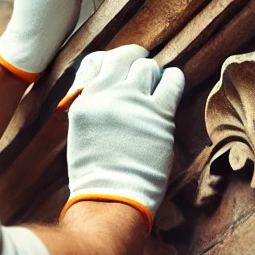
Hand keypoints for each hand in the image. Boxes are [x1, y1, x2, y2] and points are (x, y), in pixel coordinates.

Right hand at [61, 45, 183, 228]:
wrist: (111, 197)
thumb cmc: (96, 170)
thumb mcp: (80, 128)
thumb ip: (91, 102)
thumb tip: (106, 84)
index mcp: (86, 97)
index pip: (96, 61)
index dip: (110, 62)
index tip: (118, 70)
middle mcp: (109, 93)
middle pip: (124, 57)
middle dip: (134, 60)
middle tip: (141, 68)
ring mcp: (134, 102)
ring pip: (148, 67)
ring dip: (153, 74)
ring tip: (156, 85)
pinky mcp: (159, 114)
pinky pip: (172, 81)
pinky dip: (173, 79)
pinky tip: (172, 84)